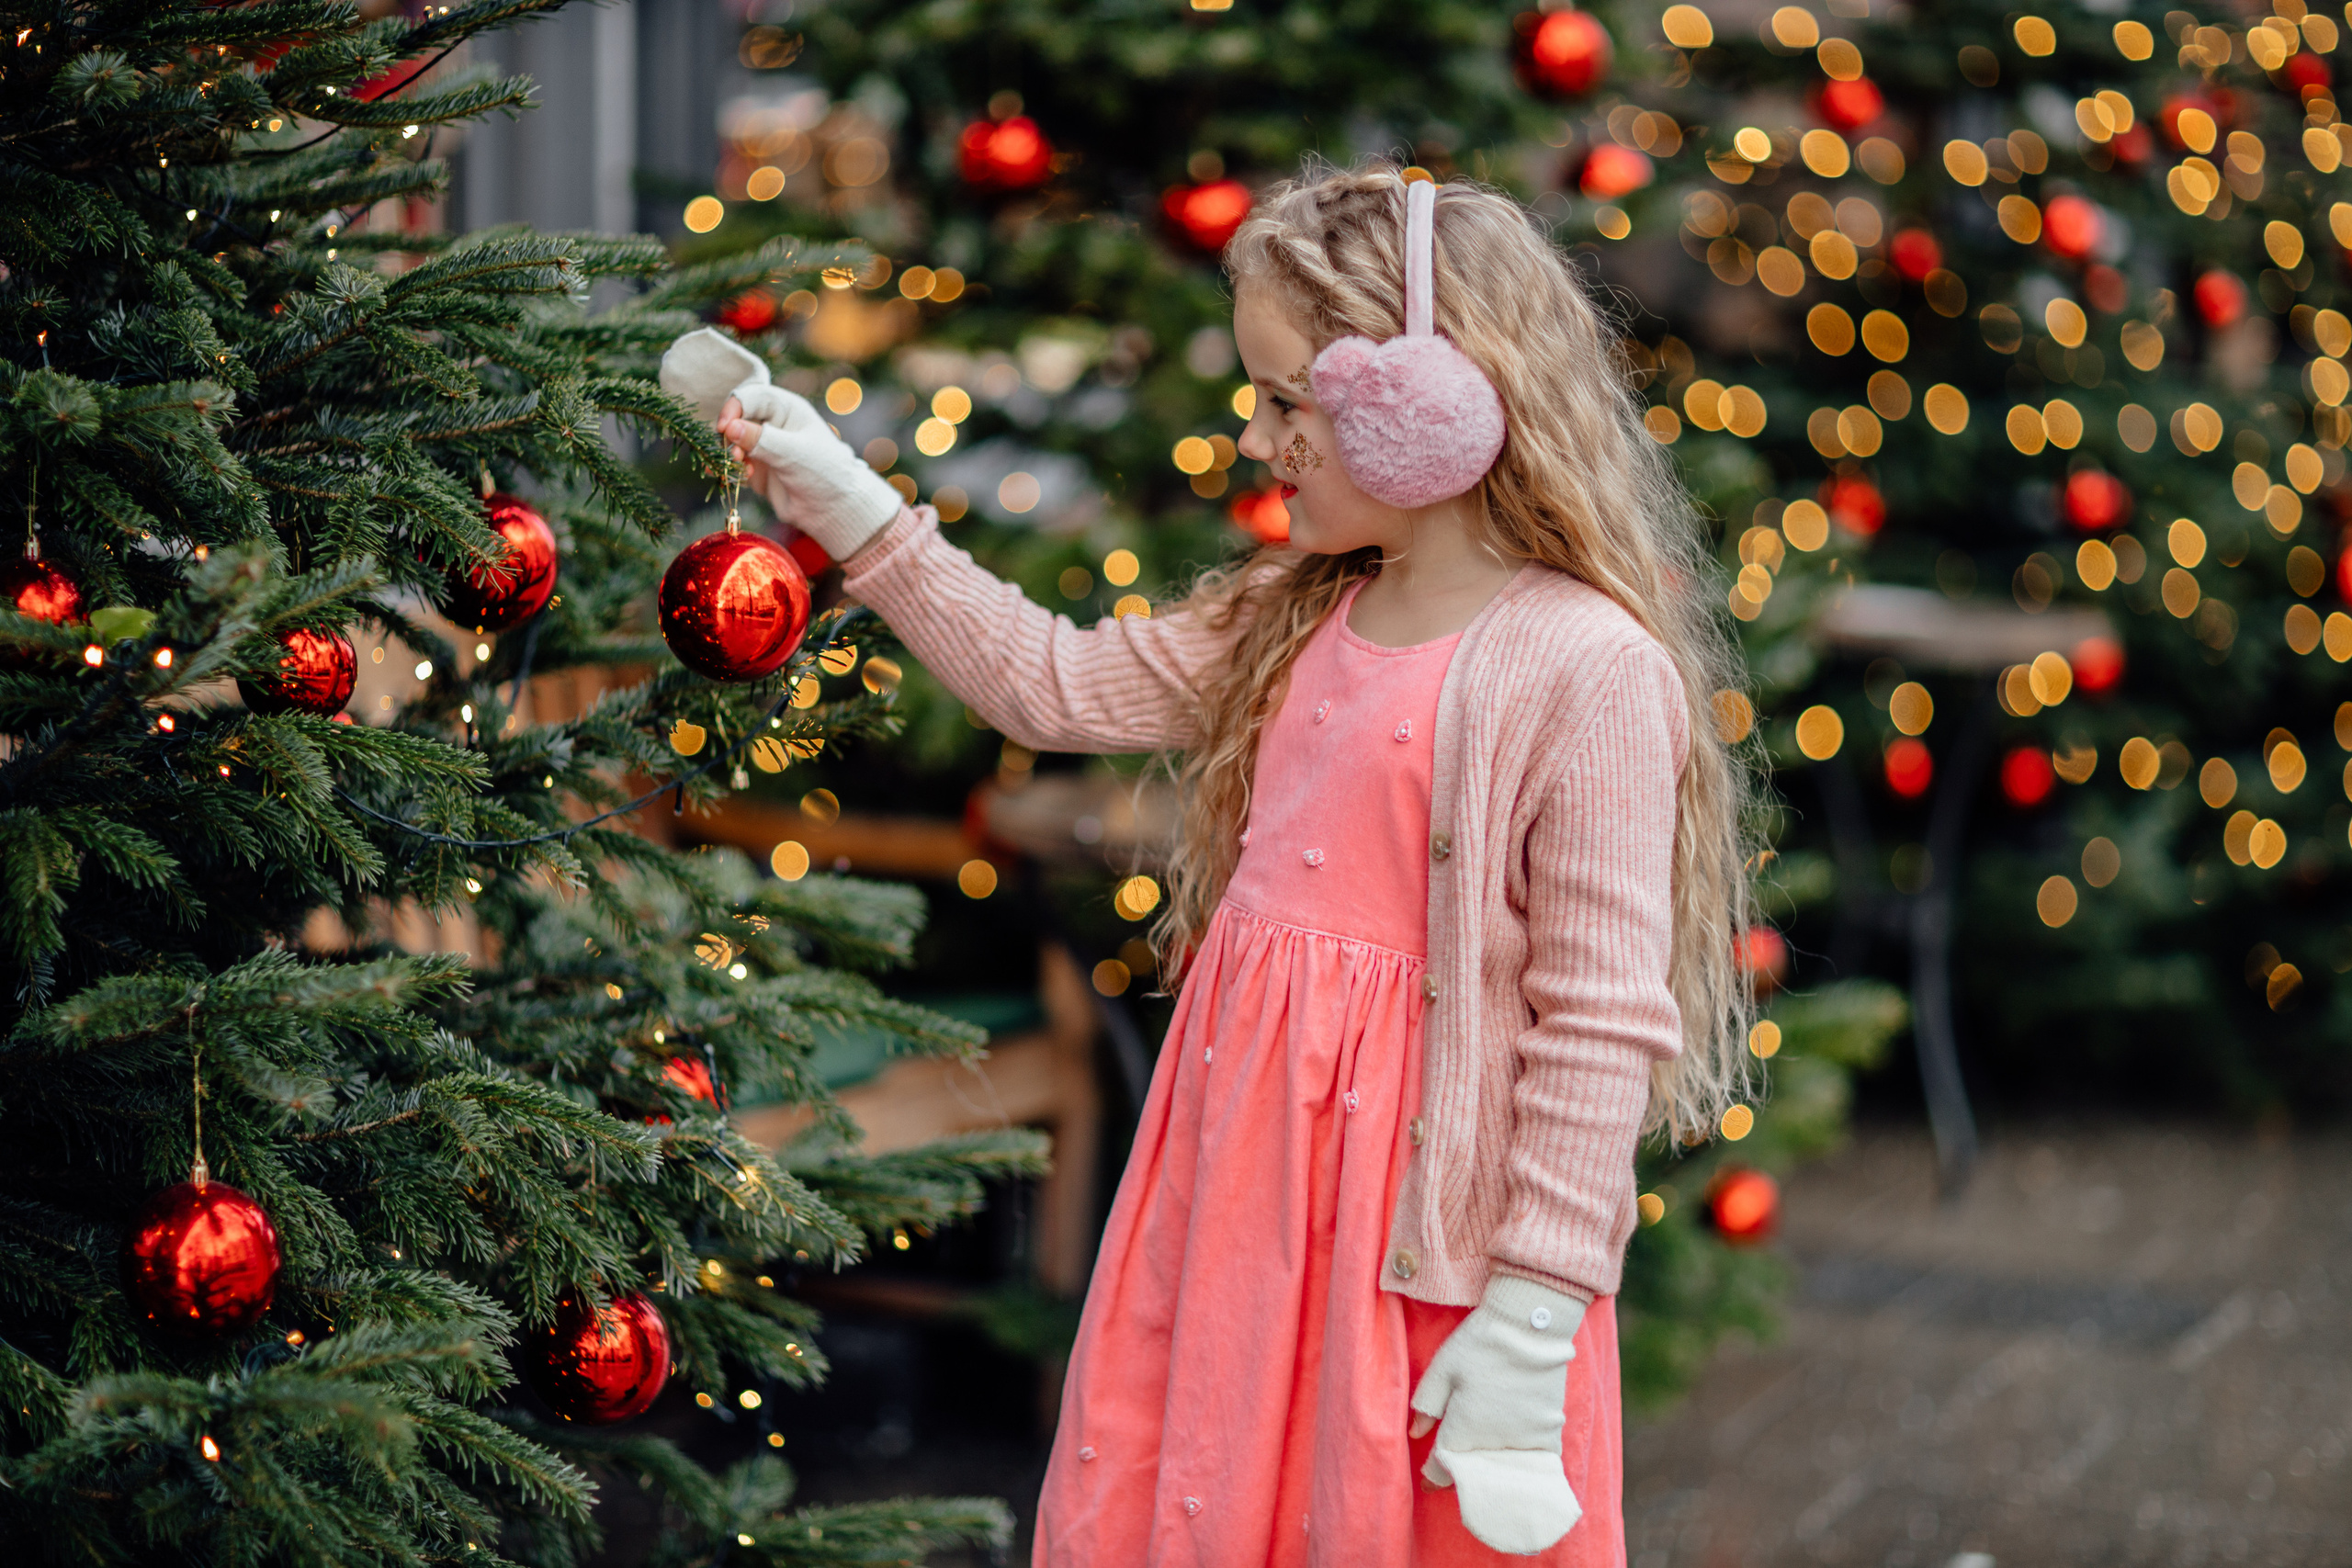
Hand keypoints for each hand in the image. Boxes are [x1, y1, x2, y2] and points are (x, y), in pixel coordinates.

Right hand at [713, 383, 902, 564]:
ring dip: (729, 452)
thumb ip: (762, 439)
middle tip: (734, 454)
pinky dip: (731, 467)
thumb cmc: (824, 473)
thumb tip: (730, 428)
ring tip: (740, 466)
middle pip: (737, 416)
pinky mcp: (757, 466)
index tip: (724, 427)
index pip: (752, 396)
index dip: (734, 408)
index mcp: (786, 408)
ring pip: (732, 440)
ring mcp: (763, 444)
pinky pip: (734, 461)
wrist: (833, 509)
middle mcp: (772, 422)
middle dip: (730, 433)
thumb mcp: (794, 453)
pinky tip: (738, 476)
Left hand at [1409, 1275, 1586, 1555]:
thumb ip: (1426, 1405)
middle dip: (1462, 1472)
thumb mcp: (1442, 1368)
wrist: (1530, 1325)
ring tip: (1485, 1458)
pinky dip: (1524, 1457)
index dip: (1433, 1475)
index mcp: (1463, 1431)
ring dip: (1493, 1467)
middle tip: (1455, 1465)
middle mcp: (1494, 1443)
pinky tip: (1517, 1447)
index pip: (1444, 1470)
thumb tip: (1416, 1435)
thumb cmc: (1479, 1343)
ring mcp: (1526, 1439)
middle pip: (1475, 1472)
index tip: (1427, 1480)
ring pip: (1504, 1467)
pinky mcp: (1551, 1429)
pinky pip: (1536, 1458)